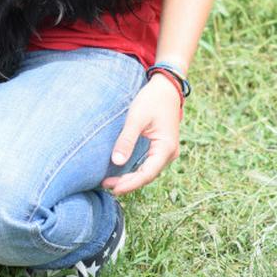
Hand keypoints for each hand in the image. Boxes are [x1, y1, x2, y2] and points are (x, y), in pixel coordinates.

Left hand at [101, 72, 181, 196]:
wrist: (166, 88)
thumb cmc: (152, 100)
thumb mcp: (136, 118)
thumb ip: (127, 139)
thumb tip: (117, 161)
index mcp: (166, 148)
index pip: (147, 174)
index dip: (130, 184)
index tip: (113, 188)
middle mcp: (169, 153)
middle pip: (148, 175)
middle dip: (128, 183)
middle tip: (106, 185)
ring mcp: (166, 151)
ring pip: (148, 171)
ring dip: (131, 178)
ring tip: (111, 182)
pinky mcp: (161, 147)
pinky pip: (149, 164)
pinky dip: (136, 169)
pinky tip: (122, 171)